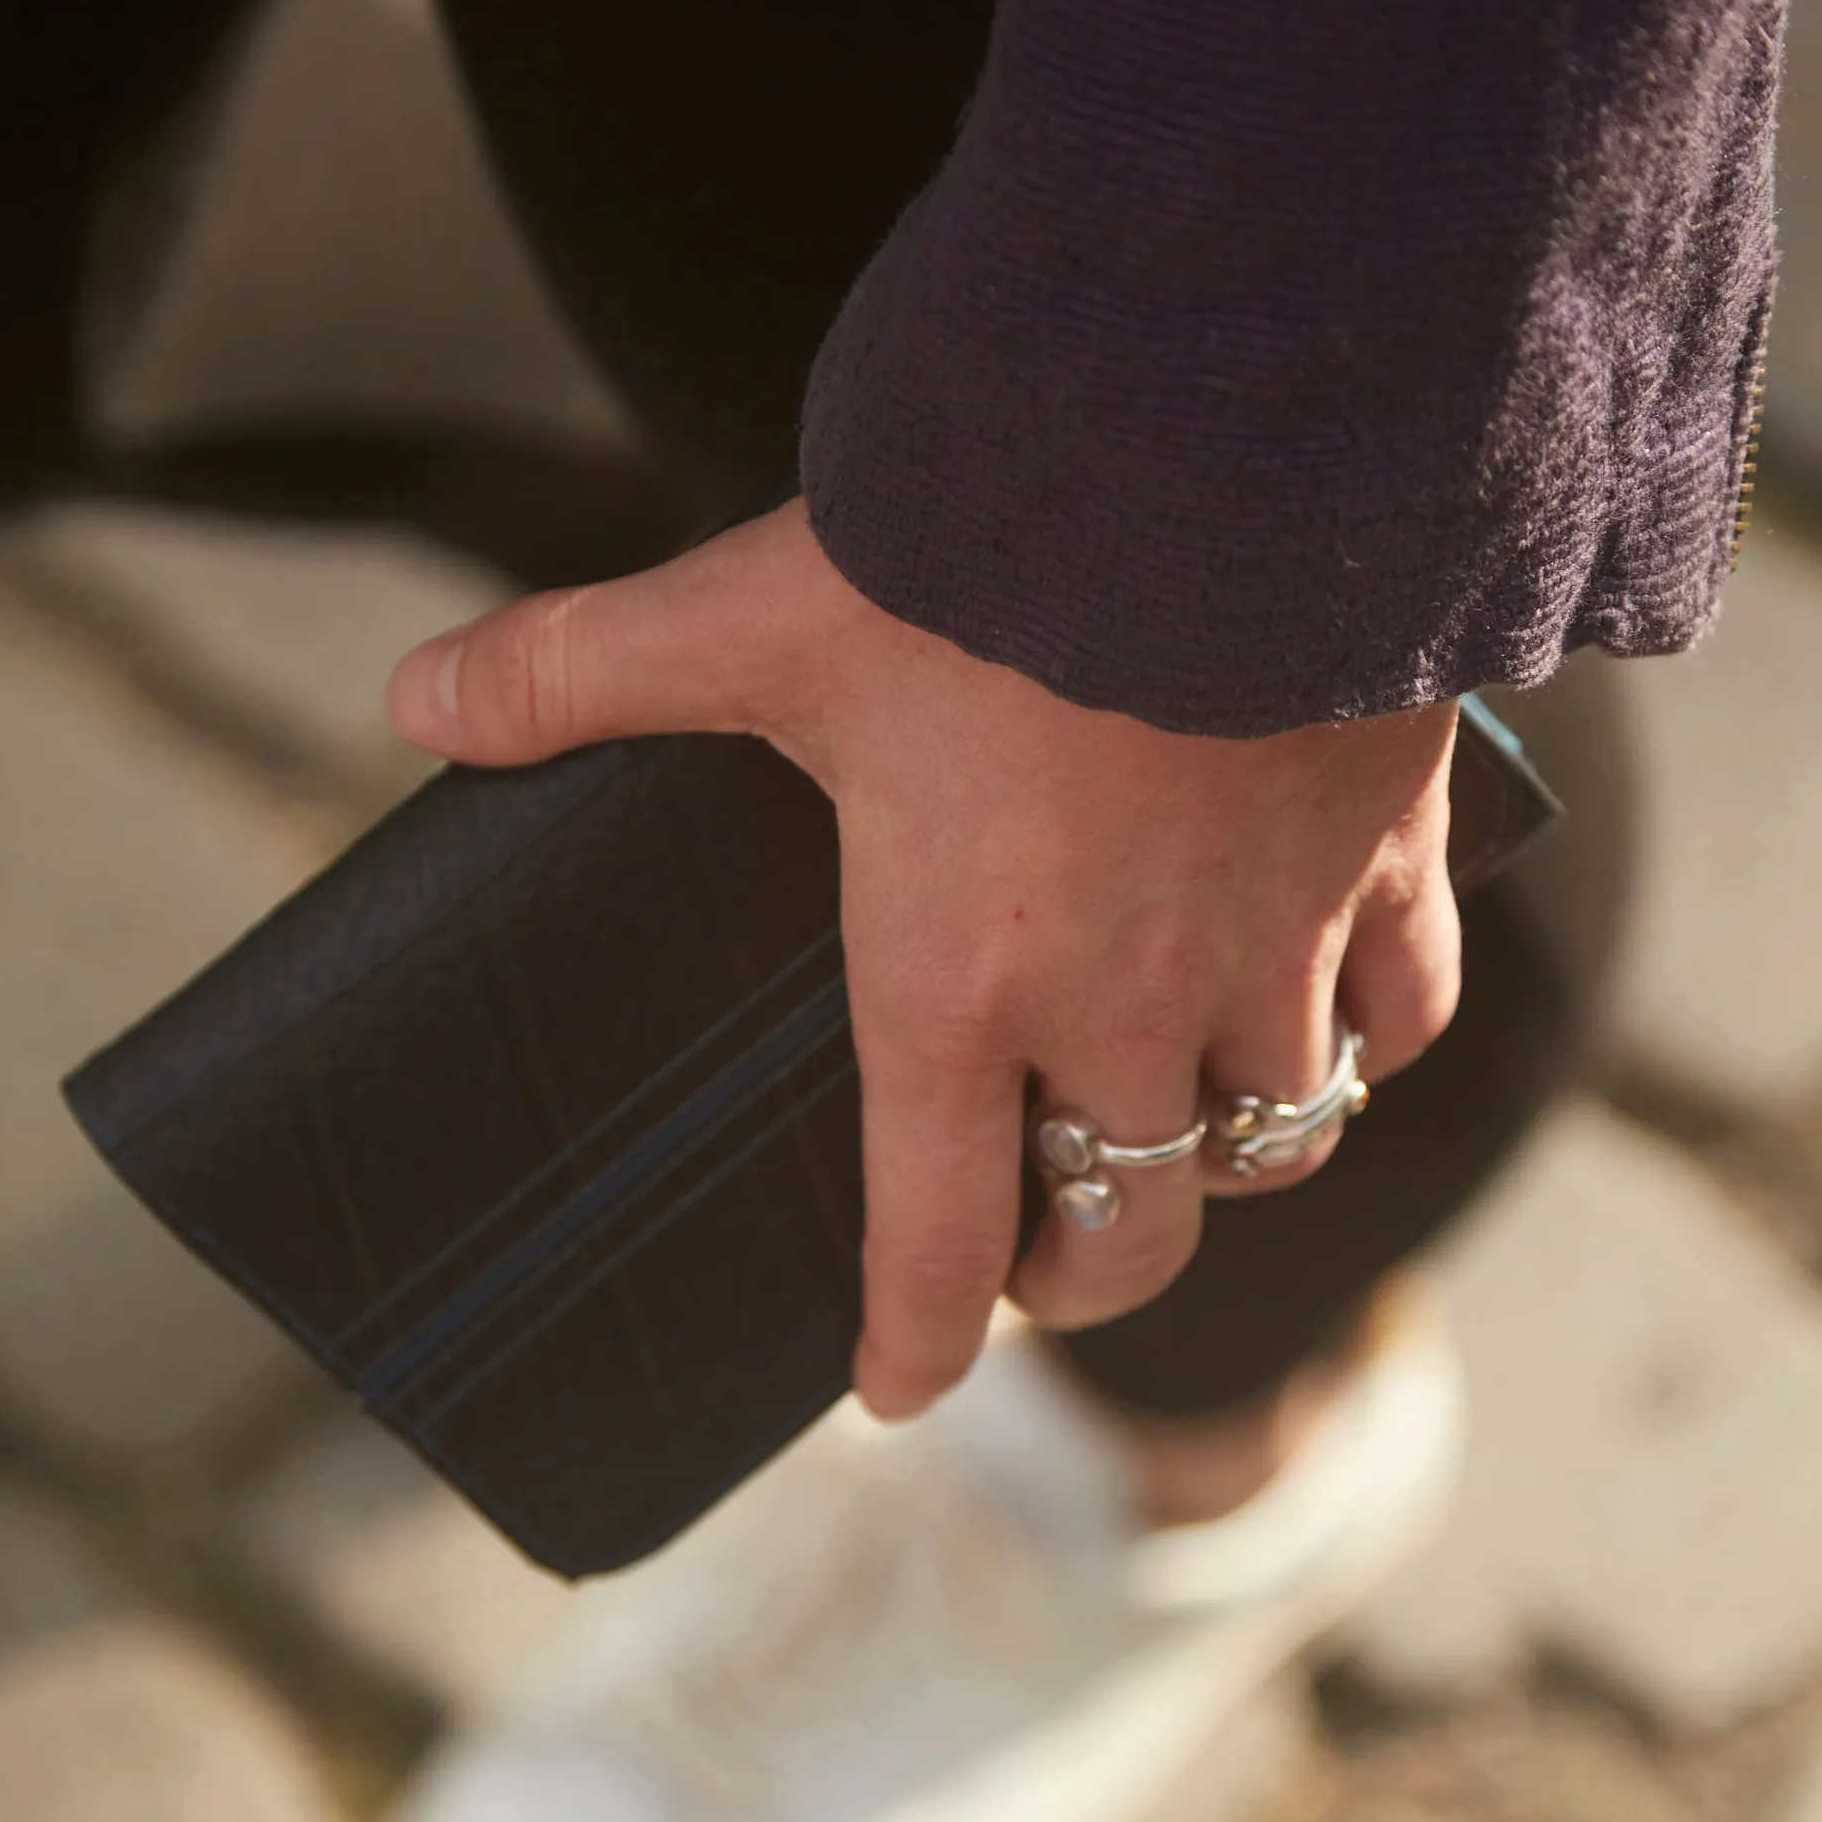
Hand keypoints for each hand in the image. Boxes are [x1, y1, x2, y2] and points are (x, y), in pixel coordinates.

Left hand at [388, 501, 1461, 1418]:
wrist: (1227, 431)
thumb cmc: (984, 543)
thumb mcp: (751, 615)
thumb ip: (580, 670)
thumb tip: (419, 698)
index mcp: (960, 980)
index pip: (938, 1235)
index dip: (916, 1338)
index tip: (896, 1390)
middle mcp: (1128, 1004)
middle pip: (1130, 1232)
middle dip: (1081, 1278)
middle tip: (1043, 1264)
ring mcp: (1274, 945)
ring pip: (1276, 1142)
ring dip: (1220, 1167)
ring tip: (1179, 1138)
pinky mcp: (1386, 859)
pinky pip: (1403, 1018)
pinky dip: (1370, 1045)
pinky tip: (1338, 1017)